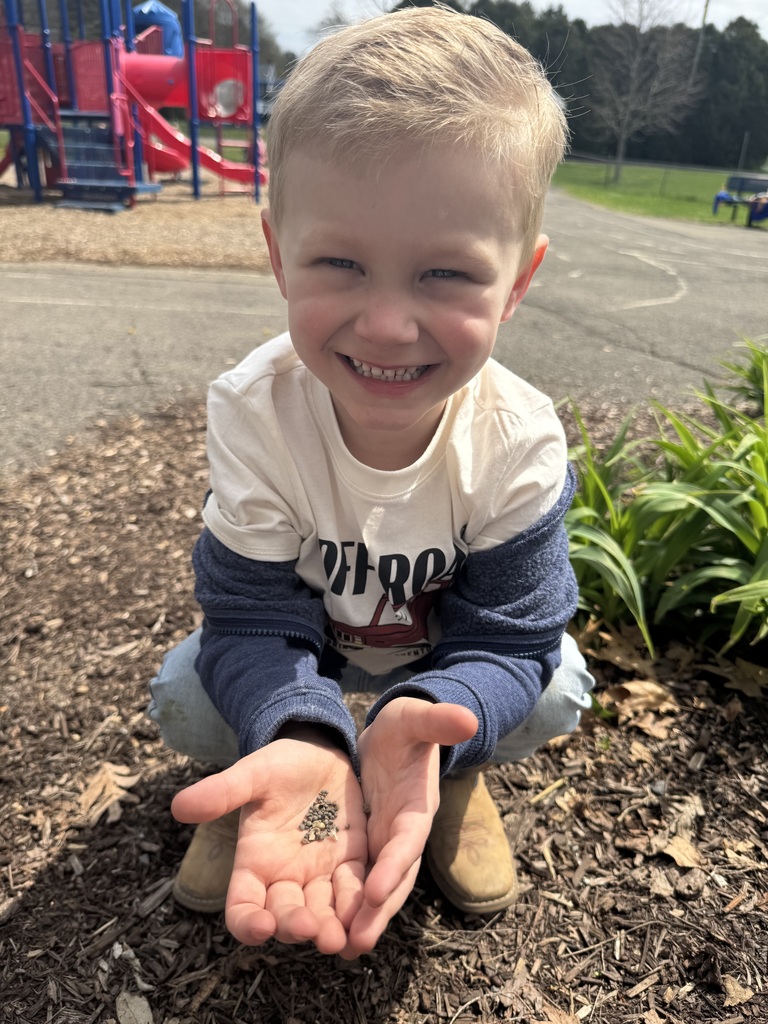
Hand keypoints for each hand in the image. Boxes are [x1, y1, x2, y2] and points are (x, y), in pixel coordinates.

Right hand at [171, 729, 367, 955]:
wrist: (319, 750)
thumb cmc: (279, 764)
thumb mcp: (252, 775)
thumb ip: (222, 792)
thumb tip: (178, 805)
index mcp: (254, 862)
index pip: (242, 907)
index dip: (248, 923)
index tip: (261, 927)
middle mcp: (285, 877)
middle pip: (285, 916)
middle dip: (296, 927)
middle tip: (311, 930)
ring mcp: (319, 873)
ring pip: (322, 913)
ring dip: (330, 929)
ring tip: (339, 938)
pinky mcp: (352, 862)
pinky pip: (355, 890)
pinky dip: (360, 908)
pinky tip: (368, 919)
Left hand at [347, 697, 477, 953]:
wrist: (392, 740)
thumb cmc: (405, 729)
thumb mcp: (413, 718)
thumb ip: (436, 719)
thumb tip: (467, 718)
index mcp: (416, 808)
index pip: (406, 841)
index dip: (394, 866)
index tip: (376, 891)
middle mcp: (402, 835)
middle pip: (394, 879)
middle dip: (377, 911)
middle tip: (355, 942)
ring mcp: (384, 846)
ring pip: (376, 889)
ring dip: (361, 918)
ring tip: (338, 947)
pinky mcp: (366, 849)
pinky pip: (357, 882)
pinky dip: (347, 906)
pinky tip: (327, 929)